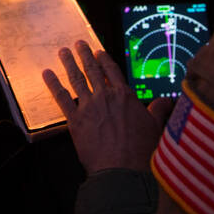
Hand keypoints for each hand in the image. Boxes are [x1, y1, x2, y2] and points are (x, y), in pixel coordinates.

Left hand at [42, 40, 173, 174]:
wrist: (122, 169)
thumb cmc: (140, 150)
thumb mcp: (155, 126)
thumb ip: (158, 110)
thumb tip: (166, 101)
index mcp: (124, 96)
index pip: (112, 71)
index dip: (104, 60)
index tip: (98, 52)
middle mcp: (105, 96)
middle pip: (92, 71)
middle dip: (84, 56)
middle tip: (78, 45)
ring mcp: (88, 107)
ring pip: (76, 79)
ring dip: (68, 64)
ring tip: (63, 52)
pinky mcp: (74, 120)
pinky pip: (61, 98)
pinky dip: (53, 84)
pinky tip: (47, 74)